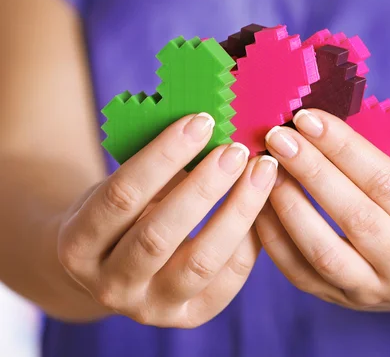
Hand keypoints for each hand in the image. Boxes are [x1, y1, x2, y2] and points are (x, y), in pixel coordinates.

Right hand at [57, 113, 277, 326]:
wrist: (115, 265)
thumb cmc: (121, 212)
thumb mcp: (119, 187)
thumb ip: (155, 166)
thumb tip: (210, 128)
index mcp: (78, 246)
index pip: (122, 195)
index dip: (164, 155)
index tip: (201, 122)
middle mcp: (110, 286)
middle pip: (160, 235)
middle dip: (204, 186)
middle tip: (236, 149)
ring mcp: (151, 308)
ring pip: (201, 262)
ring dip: (237, 211)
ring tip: (261, 171)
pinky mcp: (189, 316)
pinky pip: (228, 279)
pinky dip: (250, 238)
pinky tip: (263, 203)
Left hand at [256, 109, 389, 316]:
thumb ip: (376, 162)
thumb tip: (317, 126)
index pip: (386, 183)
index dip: (344, 147)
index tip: (308, 118)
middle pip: (355, 216)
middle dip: (311, 170)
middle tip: (279, 137)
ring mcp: (374, 292)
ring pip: (323, 251)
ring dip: (289, 203)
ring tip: (266, 167)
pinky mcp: (341, 301)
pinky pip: (299, 271)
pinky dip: (275, 235)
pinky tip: (260, 202)